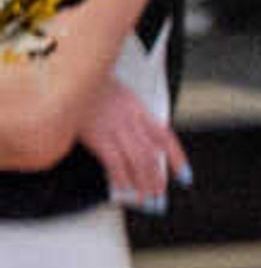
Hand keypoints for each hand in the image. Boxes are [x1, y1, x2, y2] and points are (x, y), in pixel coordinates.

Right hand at [77, 92, 184, 211]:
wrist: (68, 71)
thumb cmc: (87, 82)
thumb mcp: (115, 92)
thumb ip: (128, 113)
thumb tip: (137, 141)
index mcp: (137, 107)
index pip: (165, 136)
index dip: (177, 158)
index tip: (184, 174)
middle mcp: (130, 118)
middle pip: (151, 154)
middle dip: (157, 177)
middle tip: (158, 192)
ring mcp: (114, 127)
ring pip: (138, 160)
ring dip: (143, 181)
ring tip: (145, 196)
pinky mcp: (97, 135)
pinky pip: (115, 161)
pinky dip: (121, 176)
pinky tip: (123, 186)